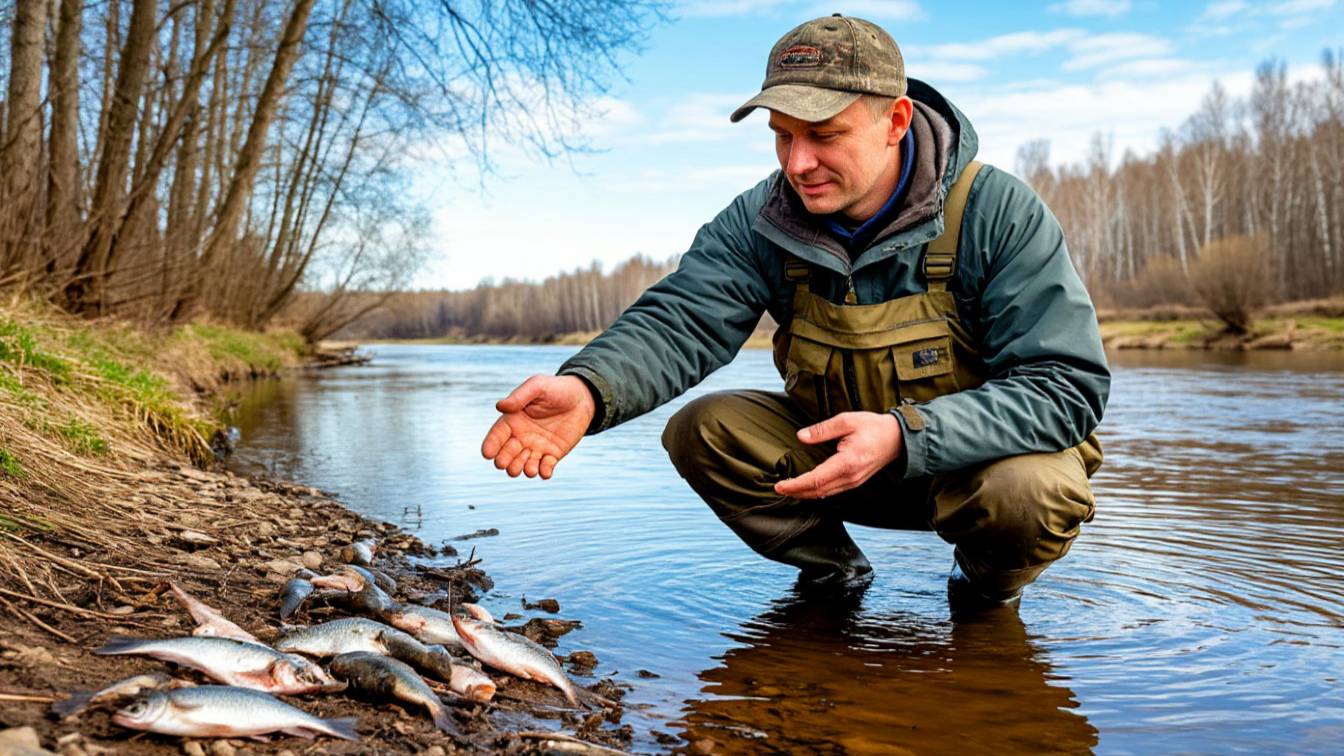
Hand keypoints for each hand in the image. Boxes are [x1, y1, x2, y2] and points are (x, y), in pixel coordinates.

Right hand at [481, 375, 595, 478]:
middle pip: (506, 456)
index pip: (496, 436)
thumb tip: (500, 407)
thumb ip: (519, 396)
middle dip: (504, 462)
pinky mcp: (552, 455)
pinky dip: (543, 473)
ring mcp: (536, 447)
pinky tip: (545, 471)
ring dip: (523, 470)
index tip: (488, 454)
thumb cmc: (556, 388)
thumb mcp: (537, 386)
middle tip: (506, 463)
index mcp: (513, 421)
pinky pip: (545, 468)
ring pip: (523, 466)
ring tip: (530, 469)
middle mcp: (521, 437)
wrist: (581, 398)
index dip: (490, 446)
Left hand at [773, 411, 903, 499]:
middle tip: (778, 489)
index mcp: (847, 462)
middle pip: (818, 491)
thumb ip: (822, 430)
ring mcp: (854, 482)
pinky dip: (816, 492)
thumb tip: (801, 436)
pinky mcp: (854, 482)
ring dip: (805, 494)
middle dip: (796, 492)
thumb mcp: (847, 420)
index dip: (796, 485)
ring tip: (788, 489)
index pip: (816, 479)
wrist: (897, 438)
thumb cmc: (873, 427)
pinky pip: (832, 491)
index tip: (780, 485)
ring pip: (824, 494)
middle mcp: (850, 477)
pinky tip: (807, 487)